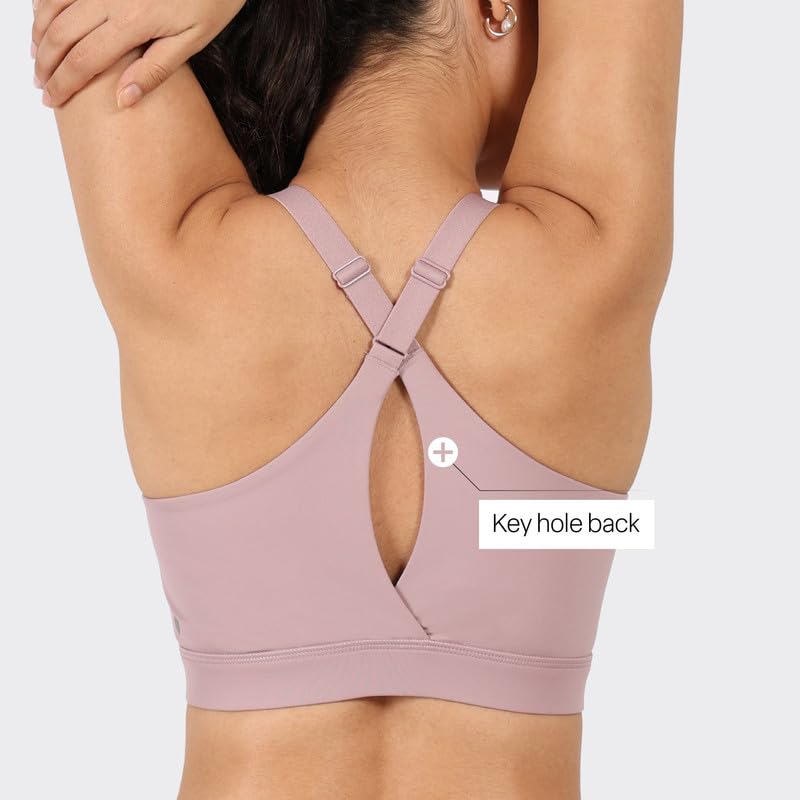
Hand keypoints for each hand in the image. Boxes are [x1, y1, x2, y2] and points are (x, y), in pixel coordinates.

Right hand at [31, 0, 246, 108]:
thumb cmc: (210, 0)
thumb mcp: (192, 41)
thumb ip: (155, 70)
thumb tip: (122, 100)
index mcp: (132, 22)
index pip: (85, 61)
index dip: (64, 83)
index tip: (52, 100)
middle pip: (61, 33)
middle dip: (46, 62)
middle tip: (41, 84)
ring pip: (53, 5)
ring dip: (40, 32)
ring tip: (37, 56)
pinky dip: (46, 1)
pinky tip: (45, 18)